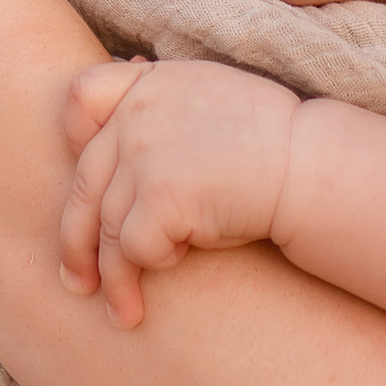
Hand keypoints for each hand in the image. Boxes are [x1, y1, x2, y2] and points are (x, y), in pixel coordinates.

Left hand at [59, 57, 300, 325]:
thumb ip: (163, 98)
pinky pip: (134, 249)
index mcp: (148, 84)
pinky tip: (179, 269)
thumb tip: (131, 72)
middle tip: (78, 282)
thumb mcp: (210, 92)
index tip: (90, 185)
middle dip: (76, 243)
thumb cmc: (272, 138)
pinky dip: (152, 266)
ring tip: (123, 312)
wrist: (310, 166)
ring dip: (113, 279)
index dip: (75, 142)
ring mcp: (144, 155)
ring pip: (107, 229)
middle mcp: (136, 115)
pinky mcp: (159, 197)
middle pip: (83, 184)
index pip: (79, 98)